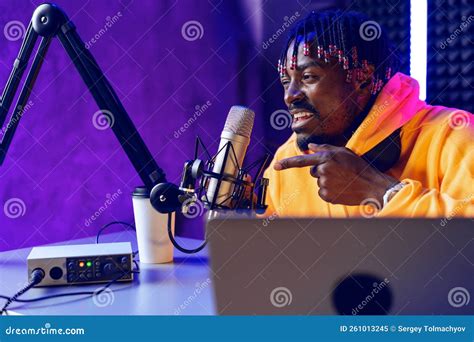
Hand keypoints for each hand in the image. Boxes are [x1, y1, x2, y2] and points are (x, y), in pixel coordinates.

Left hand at [274, 143, 397, 205]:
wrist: (371, 186)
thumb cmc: (359, 167)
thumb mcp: (344, 152)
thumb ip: (325, 148)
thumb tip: (310, 146)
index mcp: (326, 158)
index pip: (302, 160)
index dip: (287, 163)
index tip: (275, 167)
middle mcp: (323, 170)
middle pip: (314, 171)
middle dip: (322, 171)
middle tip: (339, 172)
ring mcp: (324, 184)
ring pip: (319, 181)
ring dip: (327, 181)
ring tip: (343, 180)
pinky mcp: (327, 196)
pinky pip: (323, 192)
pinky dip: (330, 191)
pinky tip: (341, 188)